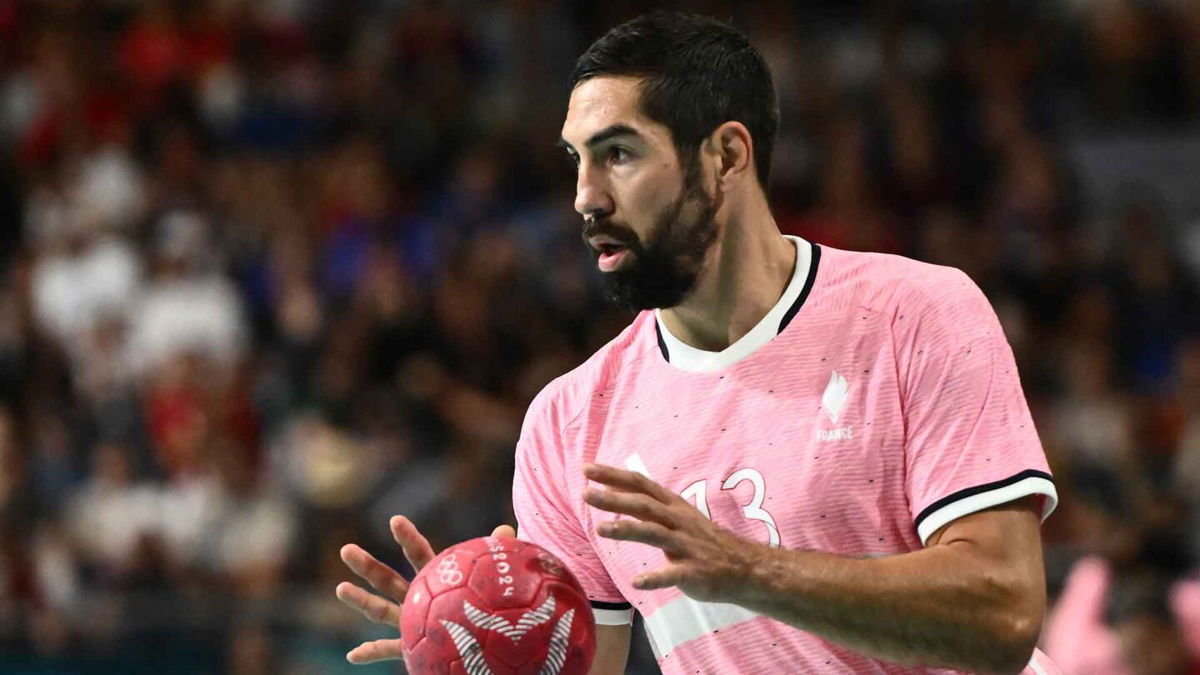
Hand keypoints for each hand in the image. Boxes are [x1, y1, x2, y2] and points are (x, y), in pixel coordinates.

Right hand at [336, 517, 515, 663]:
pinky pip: (388, 649)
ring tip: (341, 589)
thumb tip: (507, 530)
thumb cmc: (489, 608)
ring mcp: (410, 623)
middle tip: (346, 549)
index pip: (420, 554)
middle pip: (388, 579)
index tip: (395, 520)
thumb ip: (497, 558)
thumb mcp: (496, 582)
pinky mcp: (411, 648)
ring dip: (360, 601)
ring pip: (380, 611)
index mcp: (436, 581)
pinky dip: (371, 652)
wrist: (485, 643)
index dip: (408, 538)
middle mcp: (417, 599)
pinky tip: (353, 655)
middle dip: (367, 565)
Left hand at [582, 463, 761, 602]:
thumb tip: (612, 488)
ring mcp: (687, 546)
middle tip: (587, 494)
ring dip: (628, 530)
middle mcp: (678, 521)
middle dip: (615, 499)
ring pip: (655, 534)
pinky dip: (655, 578)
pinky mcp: (694, 572)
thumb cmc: (702, 540)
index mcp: (673, 506)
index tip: (588, 469)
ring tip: (601, 529)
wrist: (743, 567)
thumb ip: (646, 504)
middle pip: (644, 505)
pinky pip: (674, 574)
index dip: (615, 476)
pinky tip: (637, 582)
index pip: (641, 485)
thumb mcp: (676, 516)